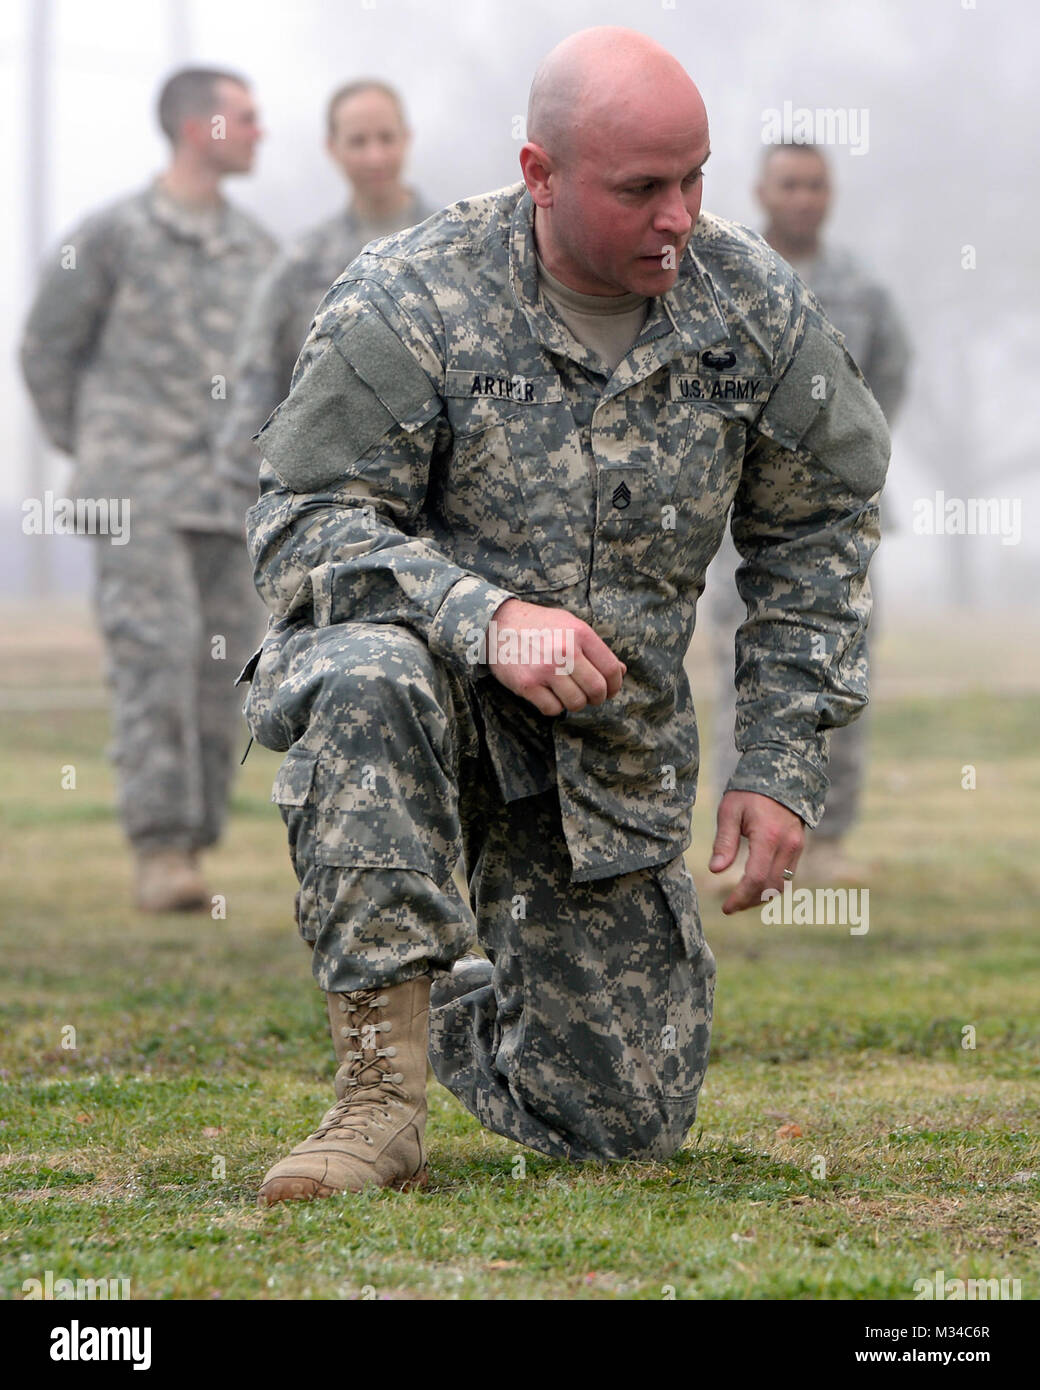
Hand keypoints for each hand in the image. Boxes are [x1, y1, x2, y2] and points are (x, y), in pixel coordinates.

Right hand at [486, 598, 626, 715]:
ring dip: (575, 703)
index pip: (612, 669)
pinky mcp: (527, 684)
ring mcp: (545, 669)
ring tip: (566, 693)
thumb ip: (595, 648)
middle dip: (597, 698)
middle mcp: (565, 650)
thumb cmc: (538, 625)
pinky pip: (553, 709)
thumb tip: (622, 672)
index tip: (608, 689)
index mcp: (580, 633)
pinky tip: (547, 694)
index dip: (614, 685)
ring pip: (576, 703)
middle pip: (597, 690)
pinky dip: (553, 707)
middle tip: (589, 696)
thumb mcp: (570, 625)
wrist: (497, 623)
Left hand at [709, 790, 803, 914]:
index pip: (756, 878)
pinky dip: (772, 886)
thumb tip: (716, 870)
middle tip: (731, 907)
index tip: (726, 907)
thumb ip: (724, 842)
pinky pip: (788, 875)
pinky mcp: (799, 846)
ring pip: (782, 884)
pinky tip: (756, 886)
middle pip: (771, 886)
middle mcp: (787, 845)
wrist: (779, 772)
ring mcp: (796, 846)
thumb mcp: (729, 812)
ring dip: (762, 896)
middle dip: (750, 901)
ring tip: (742, 899)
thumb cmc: (749, 792)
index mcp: (768, 836)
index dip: (741, 897)